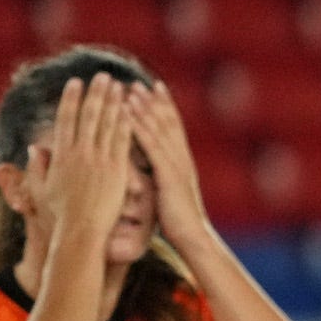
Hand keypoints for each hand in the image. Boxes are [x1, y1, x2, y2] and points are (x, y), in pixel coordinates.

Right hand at [28, 75, 132, 253]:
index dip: (71, 99)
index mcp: (61, 154)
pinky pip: (123, 143)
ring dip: (114, 103)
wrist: (81, 231)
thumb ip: (37, 166)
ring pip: (108, 125)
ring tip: (120, 86)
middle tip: (103, 76)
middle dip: (96, 93)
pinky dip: (127, 124)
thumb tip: (35, 148)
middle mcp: (79, 153)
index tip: (76, 83)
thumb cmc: (60, 214)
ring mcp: (99, 161)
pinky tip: (132, 111)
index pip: (66, 119)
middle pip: (89, 116)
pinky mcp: (117, 171)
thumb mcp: (40, 188)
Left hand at [124, 81, 208, 246]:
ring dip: (143, 108)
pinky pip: (150, 145)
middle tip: (138, 82)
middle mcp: (182, 159)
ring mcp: (176, 165)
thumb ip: (162, 179)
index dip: (164, 107)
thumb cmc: (180, 223)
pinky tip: (127, 114)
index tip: (153, 89)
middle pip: (168, 123)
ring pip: (159, 130)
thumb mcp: (170, 195)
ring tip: (129, 90)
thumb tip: (152, 173)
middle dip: (153, 101)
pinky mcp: (168, 174)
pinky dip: (139, 126)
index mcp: (182, 163)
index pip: (173, 128)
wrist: (194, 237)